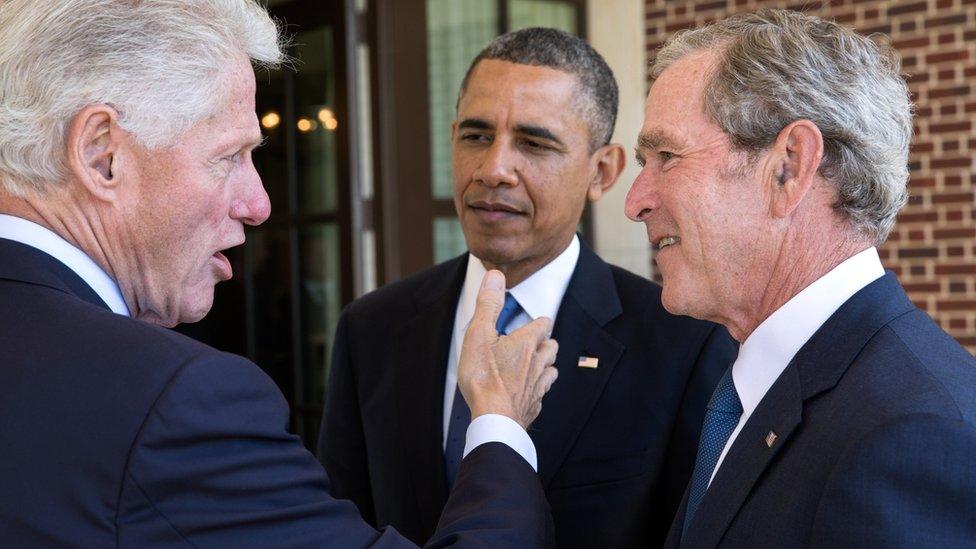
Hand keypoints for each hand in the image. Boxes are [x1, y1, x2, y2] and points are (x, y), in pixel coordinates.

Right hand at [457, 270, 558, 429]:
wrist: (493, 418)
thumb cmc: (484, 376)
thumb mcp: (479, 333)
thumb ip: (488, 304)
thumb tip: (495, 275)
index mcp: (525, 343)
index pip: (542, 325)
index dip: (540, 322)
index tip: (538, 321)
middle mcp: (537, 363)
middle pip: (551, 348)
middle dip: (546, 342)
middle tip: (539, 341)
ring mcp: (537, 386)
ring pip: (551, 371)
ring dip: (546, 366)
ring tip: (539, 365)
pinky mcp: (532, 406)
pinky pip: (541, 395)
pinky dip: (538, 391)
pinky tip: (530, 393)